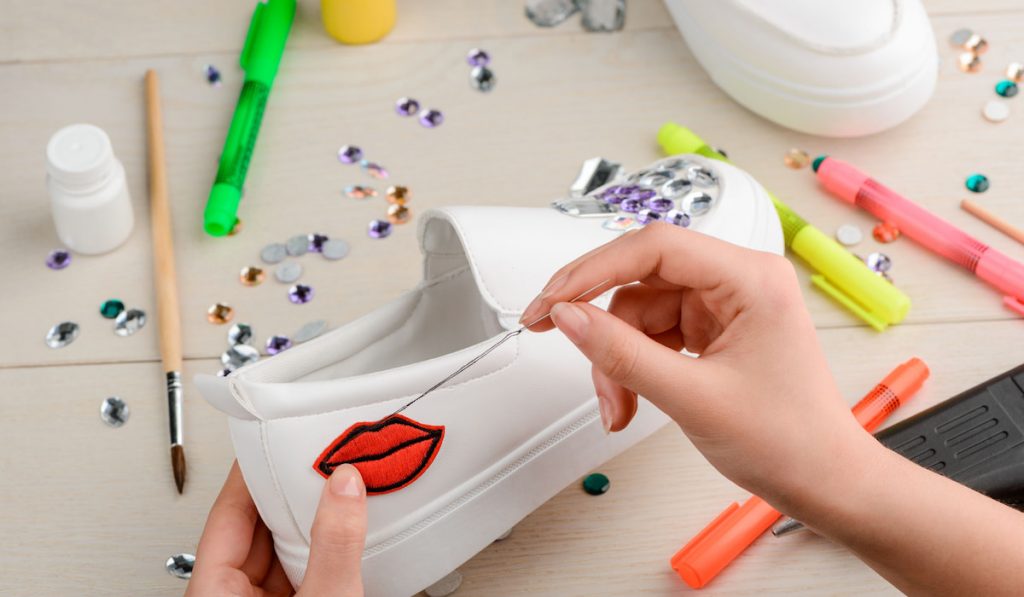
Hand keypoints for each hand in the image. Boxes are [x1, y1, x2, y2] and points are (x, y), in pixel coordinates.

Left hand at [187, 462, 366, 596]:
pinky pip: (303, 571)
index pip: (227, 515)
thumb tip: (344, 487)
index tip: (270, 442)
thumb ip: (333, 546)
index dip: (252, 474)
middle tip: (312, 460)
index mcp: (215, 593)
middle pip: (257, 530)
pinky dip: (323, 550)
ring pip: (282, 551)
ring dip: (310, 523)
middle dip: (288, 495)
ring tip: (334, 490)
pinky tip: (344, 532)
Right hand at [519, 224, 873, 508]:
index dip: (592, 270)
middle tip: (555, 336)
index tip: (552, 300)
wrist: (824, 482)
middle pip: (641, 281)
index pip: (654, 247)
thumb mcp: (692, 397)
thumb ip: (623, 354)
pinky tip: (630, 397)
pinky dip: (633, 366)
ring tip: (617, 404)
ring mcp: (724, 307)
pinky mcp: (713, 331)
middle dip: (603, 326)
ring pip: (640, 312)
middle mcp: (738, 282)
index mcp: (751, 278)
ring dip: (618, 358)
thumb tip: (569, 317)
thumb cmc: (790, 441)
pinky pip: (653, 334)